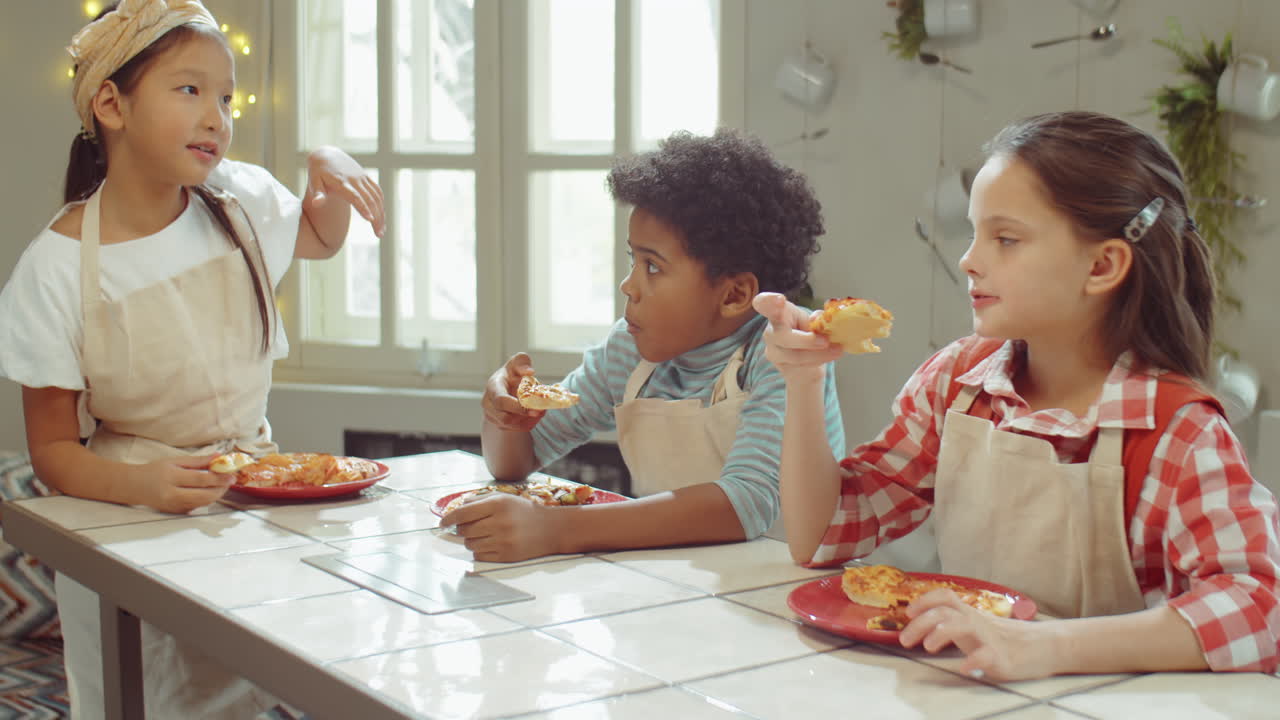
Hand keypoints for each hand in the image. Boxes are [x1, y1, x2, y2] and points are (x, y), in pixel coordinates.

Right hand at [135, 454, 233, 513]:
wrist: (134, 486)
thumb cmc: (154, 471)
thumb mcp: (174, 461)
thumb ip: (197, 461)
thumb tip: (218, 456)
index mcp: (171, 477)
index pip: (200, 479)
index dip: (218, 478)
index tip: (231, 475)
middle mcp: (172, 494)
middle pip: (204, 495)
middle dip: (221, 488)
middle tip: (230, 480)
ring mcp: (173, 506)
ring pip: (202, 503)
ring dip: (216, 494)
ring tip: (222, 484)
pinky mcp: (175, 512)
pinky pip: (196, 507)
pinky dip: (206, 499)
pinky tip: (211, 491)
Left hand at [306, 146, 386, 236]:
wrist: (327, 155)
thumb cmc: (318, 172)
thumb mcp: (314, 181)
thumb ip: (317, 193)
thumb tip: (316, 204)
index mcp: (341, 182)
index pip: (355, 196)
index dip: (363, 207)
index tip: (370, 220)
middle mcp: (355, 179)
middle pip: (370, 200)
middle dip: (377, 218)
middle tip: (379, 235)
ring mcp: (362, 178)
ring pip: (377, 197)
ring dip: (382, 214)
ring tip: (381, 231)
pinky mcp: (366, 178)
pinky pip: (378, 192)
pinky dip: (381, 204)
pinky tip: (382, 217)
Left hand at [439, 493, 560, 561]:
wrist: (551, 529)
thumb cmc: (524, 512)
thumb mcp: (504, 498)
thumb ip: (479, 501)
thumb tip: (456, 509)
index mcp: (498, 504)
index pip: (463, 513)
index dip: (449, 519)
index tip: (443, 523)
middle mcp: (499, 522)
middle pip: (464, 530)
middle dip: (463, 529)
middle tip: (471, 527)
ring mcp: (503, 540)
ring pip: (470, 544)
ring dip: (471, 540)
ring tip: (484, 535)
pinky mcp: (506, 555)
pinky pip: (479, 556)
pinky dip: (480, 550)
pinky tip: (491, 544)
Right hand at [482, 353, 544, 431]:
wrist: (506, 386)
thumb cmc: (513, 372)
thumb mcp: (518, 362)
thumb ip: (523, 362)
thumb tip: (529, 372)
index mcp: (493, 387)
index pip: (500, 401)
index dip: (517, 406)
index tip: (533, 407)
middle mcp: (488, 403)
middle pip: (505, 418)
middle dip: (524, 416)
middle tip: (541, 410)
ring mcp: (493, 416)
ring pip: (512, 426)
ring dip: (528, 420)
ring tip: (540, 410)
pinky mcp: (500, 425)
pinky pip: (517, 429)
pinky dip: (529, 424)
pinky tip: (535, 415)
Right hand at [752, 292, 842, 384]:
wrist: (807, 359)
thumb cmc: (808, 332)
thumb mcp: (814, 321)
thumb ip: (817, 318)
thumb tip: (816, 319)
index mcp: (778, 312)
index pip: (764, 303)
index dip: (768, 301)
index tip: (780, 300)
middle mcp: (771, 331)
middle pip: (783, 336)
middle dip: (806, 340)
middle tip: (826, 341)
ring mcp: (773, 350)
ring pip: (794, 355)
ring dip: (819, 354)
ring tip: (837, 350)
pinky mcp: (781, 365)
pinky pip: (800, 365)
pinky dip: (818, 360)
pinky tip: (830, 355)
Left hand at [898, 589, 1056, 681]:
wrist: (1047, 646)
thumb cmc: (1009, 638)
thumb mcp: (979, 625)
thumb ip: (956, 623)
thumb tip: (924, 624)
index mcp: (970, 615)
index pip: (944, 597)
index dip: (923, 601)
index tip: (907, 613)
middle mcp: (977, 622)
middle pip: (944, 612)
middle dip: (919, 623)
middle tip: (904, 640)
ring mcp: (989, 638)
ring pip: (962, 625)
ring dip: (940, 633)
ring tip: (927, 647)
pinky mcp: (1003, 657)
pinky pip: (986, 655)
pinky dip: (972, 661)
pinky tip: (964, 668)